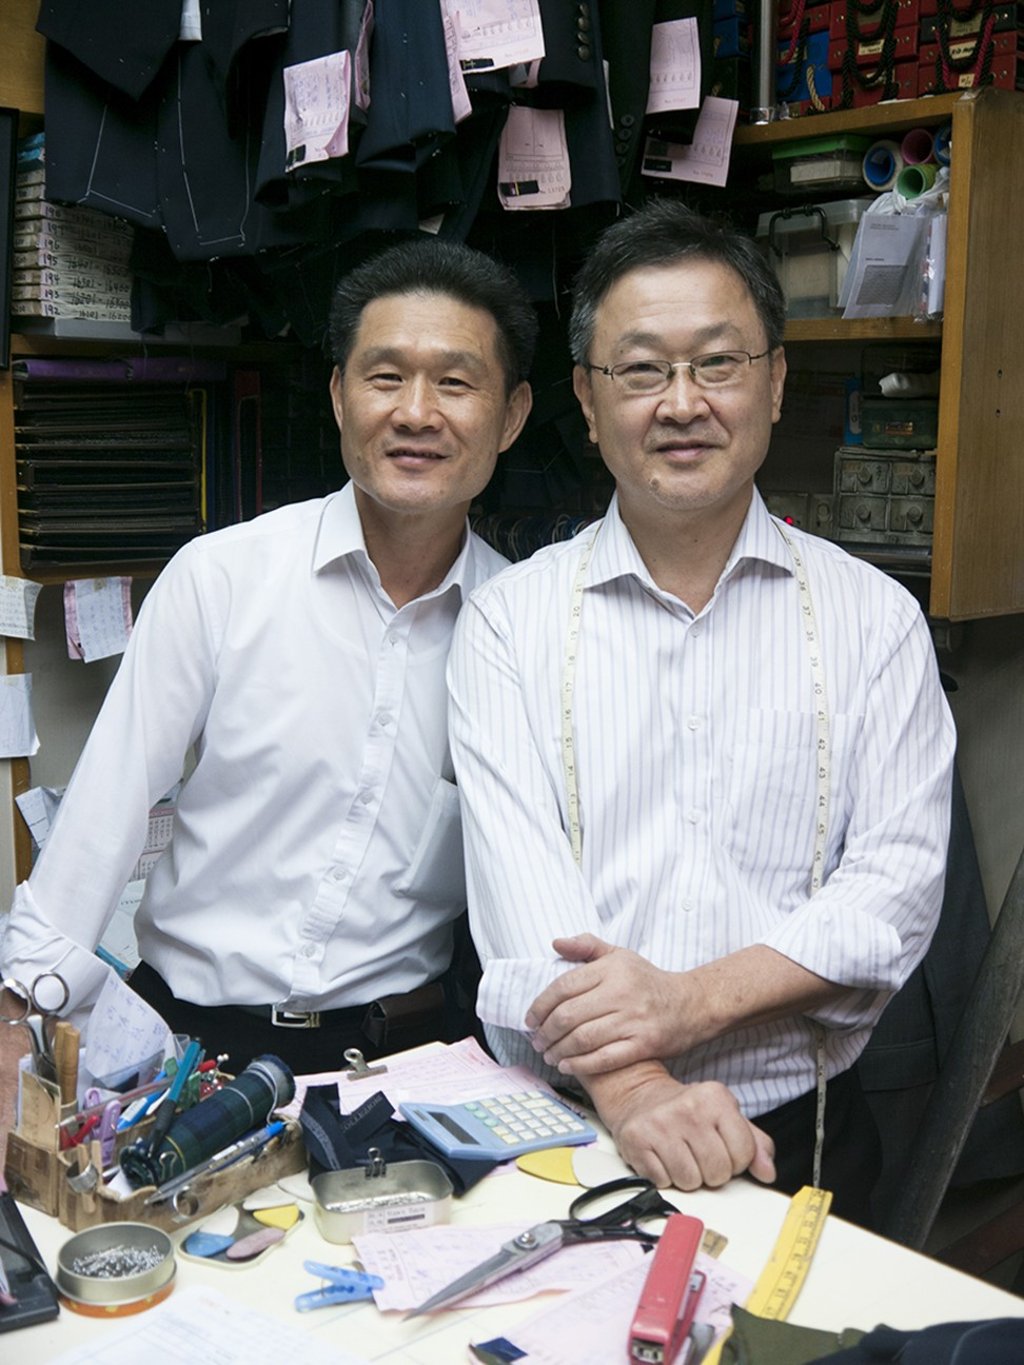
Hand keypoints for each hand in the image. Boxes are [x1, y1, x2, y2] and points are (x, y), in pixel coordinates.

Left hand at [525, 935, 698, 1074]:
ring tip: (549, 1055)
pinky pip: (604, 1058)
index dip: (540, 1005)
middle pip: (569, 1016)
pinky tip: (567, 1065)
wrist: (692, 1003)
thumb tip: (555, 943)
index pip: (564, 987)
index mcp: (612, 969)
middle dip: (546, 1032)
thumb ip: (587, 946)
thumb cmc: (649, 980)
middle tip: (537, 1041)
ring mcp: (634, 1020)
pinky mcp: (644, 1044)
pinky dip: (581, 1065)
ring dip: (559, 1050)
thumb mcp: (620, 955)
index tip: (530, 1019)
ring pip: (583, 1039)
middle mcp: (621, 993)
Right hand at [589, 1065, 776, 1191]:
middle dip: (711, 1172)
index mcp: (715, 1097)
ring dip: (688, 1177)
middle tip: (699, 1154)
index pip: (744, 1154)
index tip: (723, 1150)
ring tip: (681, 1156)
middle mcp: (688, 1107)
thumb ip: (755, 1143)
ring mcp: (660, 1123)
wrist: (640, 1096)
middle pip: (717, 1172)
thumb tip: (767, 1172)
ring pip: (690, 1182)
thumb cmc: (688, 1111)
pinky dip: (664, 1177)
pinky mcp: (636, 1140)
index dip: (735, 1161)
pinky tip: (662, 1157)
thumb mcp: (726, 1116)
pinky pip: (662, 1182)